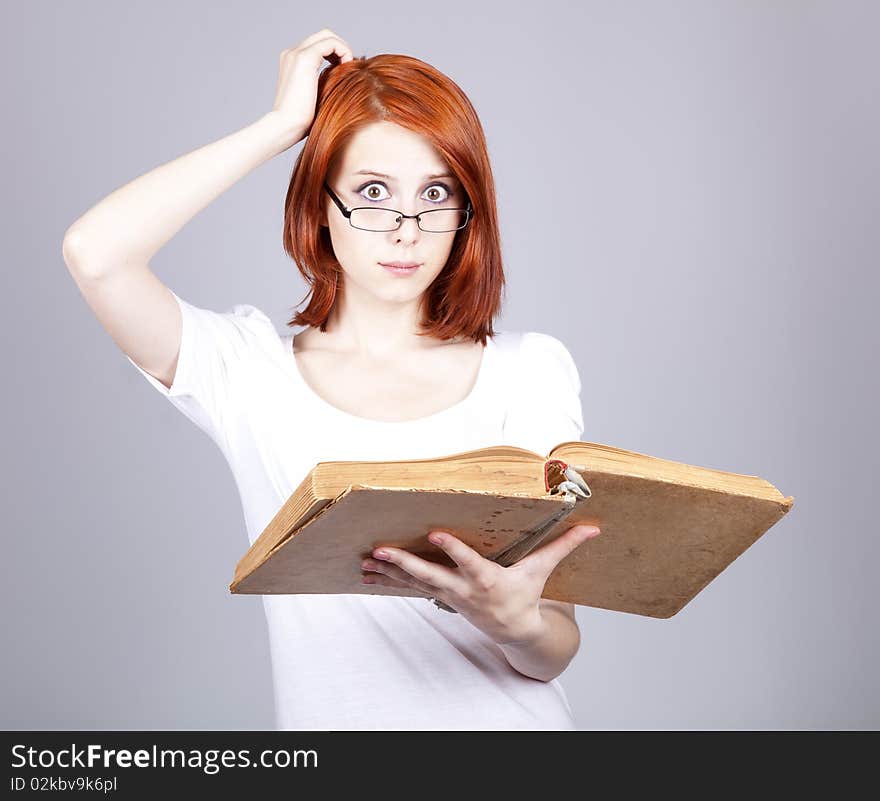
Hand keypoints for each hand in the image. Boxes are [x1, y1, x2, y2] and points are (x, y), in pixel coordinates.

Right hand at [267, 28, 353, 152]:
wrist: (285, 126)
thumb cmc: (299, 122)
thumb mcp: (313, 99)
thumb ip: (322, 85)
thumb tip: (342, 84)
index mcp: (292, 62)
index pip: (318, 45)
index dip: (335, 54)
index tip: (344, 71)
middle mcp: (292, 53)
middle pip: (323, 35)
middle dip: (340, 48)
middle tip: (349, 68)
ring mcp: (296, 53)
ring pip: (328, 36)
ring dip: (343, 49)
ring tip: (349, 68)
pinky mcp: (305, 58)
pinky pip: (331, 43)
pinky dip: (343, 51)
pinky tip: (347, 67)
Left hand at [359, 524, 601, 644]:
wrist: (514, 630)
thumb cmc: (526, 594)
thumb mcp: (544, 570)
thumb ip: (565, 545)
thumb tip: (594, 527)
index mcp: (488, 579)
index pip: (469, 562)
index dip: (452, 549)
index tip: (435, 534)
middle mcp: (464, 589)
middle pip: (430, 576)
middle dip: (404, 565)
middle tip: (380, 552)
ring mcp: (448, 595)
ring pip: (413, 583)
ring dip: (387, 573)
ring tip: (364, 561)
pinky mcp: (439, 596)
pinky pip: (409, 588)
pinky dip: (388, 581)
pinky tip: (367, 573)